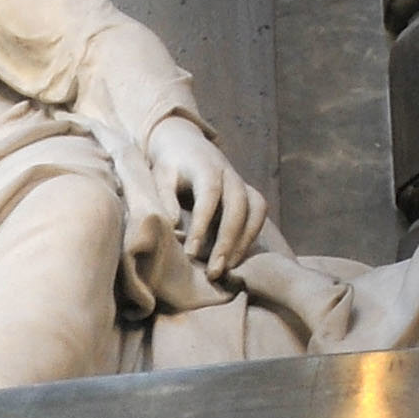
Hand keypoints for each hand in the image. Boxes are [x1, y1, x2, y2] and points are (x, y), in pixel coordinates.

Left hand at [149, 117, 265, 279]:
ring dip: (243, 242)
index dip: (201, 226)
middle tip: (214, 272)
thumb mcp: (160, 177)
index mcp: (207, 168)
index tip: (190, 253)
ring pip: (254, 212)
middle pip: (237, 208)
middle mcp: (230, 175)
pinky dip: (251, 236)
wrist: (186, 145)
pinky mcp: (249, 193)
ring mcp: (242, 183)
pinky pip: (258, 214)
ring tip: (228, 271)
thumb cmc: (170, 166)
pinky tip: (236, 259)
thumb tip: (171, 225)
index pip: (208, 197)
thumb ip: (165, 198)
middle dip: (227, 242)